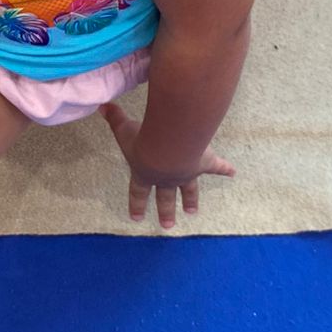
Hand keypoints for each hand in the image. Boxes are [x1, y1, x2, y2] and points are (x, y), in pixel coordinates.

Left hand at [99, 101, 234, 227]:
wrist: (169, 145)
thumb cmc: (143, 140)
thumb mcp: (123, 128)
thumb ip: (113, 117)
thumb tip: (100, 105)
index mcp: (144, 174)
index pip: (137, 193)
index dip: (136, 204)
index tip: (137, 218)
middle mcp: (165, 178)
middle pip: (164, 198)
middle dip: (165, 211)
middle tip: (167, 226)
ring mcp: (185, 174)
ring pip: (188, 190)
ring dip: (190, 200)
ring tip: (191, 211)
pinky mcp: (203, 163)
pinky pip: (215, 167)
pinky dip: (224, 169)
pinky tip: (232, 172)